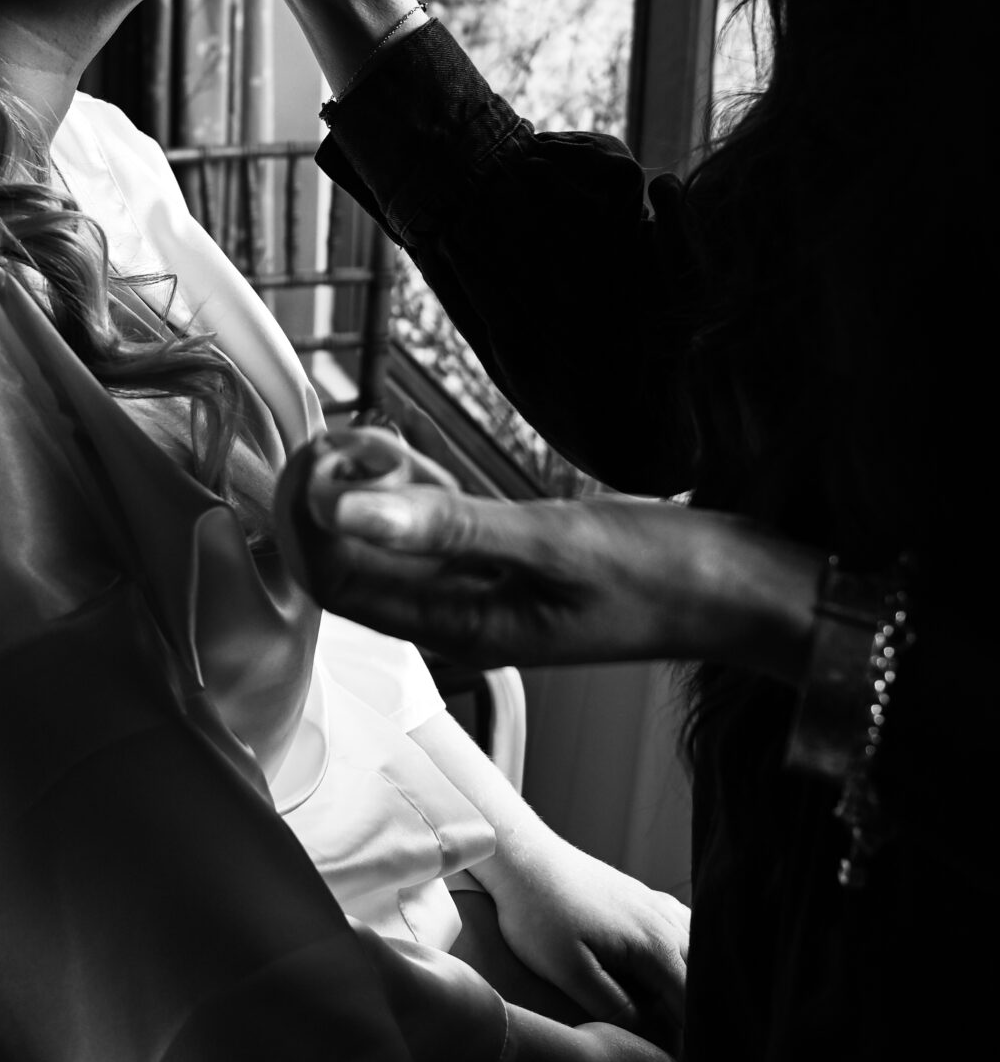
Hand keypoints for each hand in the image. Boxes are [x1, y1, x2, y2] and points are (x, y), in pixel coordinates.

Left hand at [275, 428, 819, 682]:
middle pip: (348, 561)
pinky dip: (408, 485)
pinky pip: (430, 526)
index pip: (334, 583)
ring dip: (365, 485)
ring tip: (381, 435)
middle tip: (351, 434)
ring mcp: (482, 588)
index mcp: (459, 628)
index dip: (309, 518)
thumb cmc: (667, 576)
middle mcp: (459, 616)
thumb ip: (448, 525)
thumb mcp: (553, 541)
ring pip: (385, 539)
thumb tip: (347, 507)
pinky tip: (414, 451)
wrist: (751, 590)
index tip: (326, 452)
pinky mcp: (508, 559)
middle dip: (328, 496)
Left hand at [482, 836, 689, 1034]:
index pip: (692, 1002)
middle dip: (699, 1011)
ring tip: (679, 1015)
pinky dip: (688, 952)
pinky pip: (683, 928)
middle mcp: (666, 922)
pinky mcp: (644, 897)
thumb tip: (649, 1035)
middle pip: (702, 978)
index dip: (692, 1037)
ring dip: (695, 982)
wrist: (524, 858)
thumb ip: (612, 1006)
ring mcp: (657, 905)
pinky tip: (675, 966)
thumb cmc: (538, 914)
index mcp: (654, 945)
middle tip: (683, 1046)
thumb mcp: (568, 970)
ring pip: (697, 951)